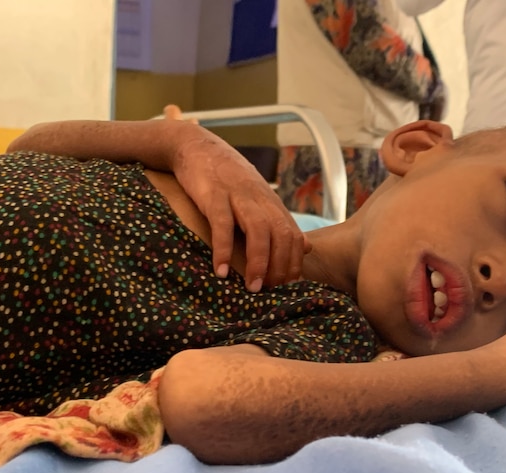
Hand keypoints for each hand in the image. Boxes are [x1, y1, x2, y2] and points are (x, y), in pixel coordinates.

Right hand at [163, 105, 310, 289]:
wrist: (198, 147)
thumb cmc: (229, 180)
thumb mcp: (261, 201)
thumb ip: (282, 225)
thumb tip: (308, 248)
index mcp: (272, 206)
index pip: (294, 238)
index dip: (293, 264)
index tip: (286, 288)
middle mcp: (260, 201)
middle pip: (282, 236)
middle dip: (280, 268)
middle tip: (271, 293)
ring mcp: (238, 196)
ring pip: (259, 230)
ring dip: (259, 262)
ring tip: (253, 287)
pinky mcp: (214, 194)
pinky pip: (222, 224)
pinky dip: (222, 249)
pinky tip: (220, 272)